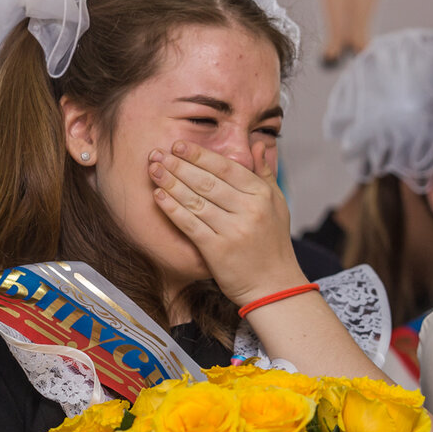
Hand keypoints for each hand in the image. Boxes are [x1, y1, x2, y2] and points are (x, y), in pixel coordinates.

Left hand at [148, 140, 304, 305]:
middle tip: (157, 154)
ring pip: (195, 200)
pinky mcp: (217, 250)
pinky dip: (172, 208)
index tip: (179, 146)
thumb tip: (259, 145)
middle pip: (207, 181)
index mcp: (262, 195)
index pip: (226, 167)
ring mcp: (233, 230)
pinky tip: (159, 196)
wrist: (275, 286)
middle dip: (179, 165)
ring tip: (153, 170)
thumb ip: (265, 173)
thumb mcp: (278, 204)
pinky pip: (189, 224)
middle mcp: (249, 210)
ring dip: (171, 182)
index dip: (200, 155)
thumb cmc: (274, 244)